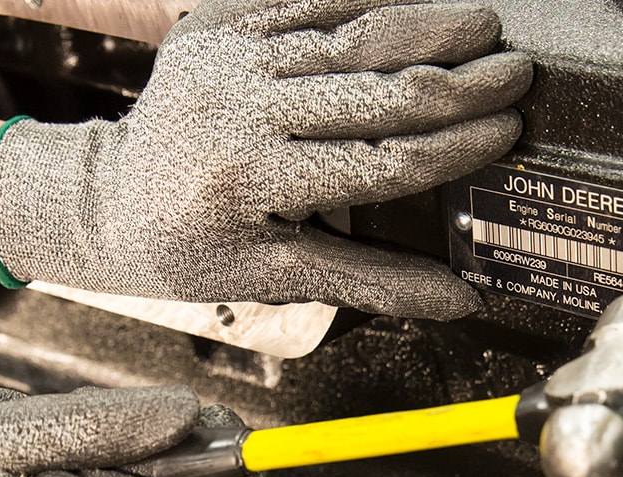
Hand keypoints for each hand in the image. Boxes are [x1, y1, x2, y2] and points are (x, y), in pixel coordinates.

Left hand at [0, 0, 531, 319]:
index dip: (453, 147)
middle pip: (372, 91)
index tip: (507, 130)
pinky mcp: (212, 24)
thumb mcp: (273, 275)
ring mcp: (222, 59)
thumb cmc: (188, 249)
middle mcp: (234, 111)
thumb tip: (459, 299)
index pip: (379, 161)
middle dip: (456, 81)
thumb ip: (370, 279)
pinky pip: (300, 0)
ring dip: (422, 26)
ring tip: (483, 23)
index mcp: (249, 182)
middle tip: (516, 71)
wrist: (106, 201)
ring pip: (344, 36)